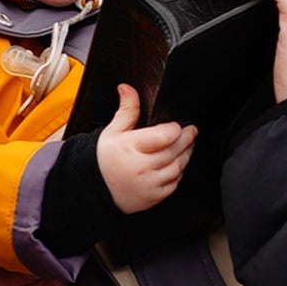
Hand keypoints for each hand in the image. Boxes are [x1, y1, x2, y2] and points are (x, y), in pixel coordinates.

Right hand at [97, 86, 195, 214]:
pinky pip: (174, 183)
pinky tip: (175, 164)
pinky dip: (178, 173)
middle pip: (174, 150)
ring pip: (177, 167)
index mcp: (131, 147)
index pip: (164, 136)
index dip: (175, 129)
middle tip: (190, 132)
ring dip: (185, 155)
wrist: (96, 189)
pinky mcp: (153, 197)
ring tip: (185, 146)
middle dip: (187, 140)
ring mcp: (148, 184)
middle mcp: (141, 167)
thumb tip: (128, 89)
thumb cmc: (104, 160)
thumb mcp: (113, 131)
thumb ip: (127, 110)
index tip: (178, 126)